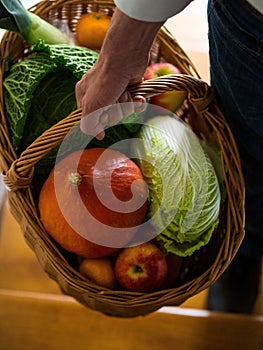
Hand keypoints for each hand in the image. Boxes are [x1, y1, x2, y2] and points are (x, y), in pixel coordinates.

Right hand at [75, 8, 163, 138]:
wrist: (127, 57)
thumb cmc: (106, 80)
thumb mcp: (92, 105)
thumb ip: (89, 124)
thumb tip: (97, 136)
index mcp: (85, 97)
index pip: (91, 119)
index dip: (100, 121)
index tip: (103, 120)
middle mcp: (99, 94)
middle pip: (109, 117)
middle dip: (116, 111)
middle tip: (114, 100)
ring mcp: (115, 92)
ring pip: (123, 112)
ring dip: (127, 105)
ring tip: (124, 93)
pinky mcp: (129, 89)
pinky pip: (135, 105)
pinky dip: (138, 103)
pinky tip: (138, 98)